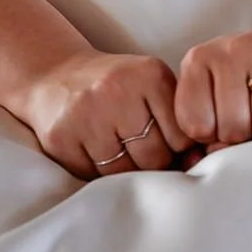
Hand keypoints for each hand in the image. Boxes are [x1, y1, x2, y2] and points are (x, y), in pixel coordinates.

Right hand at [16, 51, 190, 179]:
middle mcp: (118, 91)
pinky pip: (93, 175)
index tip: (169, 144)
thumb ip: (177, 118)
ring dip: (126, 169)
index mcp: (149, 75)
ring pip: (124, 171)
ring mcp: (86, 115)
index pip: (181, 136)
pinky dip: (99, 171)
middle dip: (154, 161)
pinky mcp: (61, 137)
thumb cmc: (116, 87)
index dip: (179, 148)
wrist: (55, 76)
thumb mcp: (152, 86)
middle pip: (154, 157)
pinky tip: (95, 151)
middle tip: (141, 148)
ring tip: (119, 148)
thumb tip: (197, 162)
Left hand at [174, 22, 251, 154]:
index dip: (215, 137)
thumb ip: (206, 131)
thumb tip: (216, 154)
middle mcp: (228, 49)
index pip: (196, 126)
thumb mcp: (217, 100)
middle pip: (233, 126)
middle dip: (247, 134)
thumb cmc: (251, 81)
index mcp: (197, 62)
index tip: (227, 123)